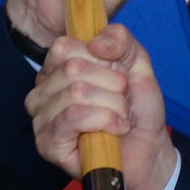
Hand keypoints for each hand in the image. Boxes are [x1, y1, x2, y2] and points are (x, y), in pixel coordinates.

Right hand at [25, 26, 178, 189]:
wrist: (149, 150)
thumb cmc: (137, 109)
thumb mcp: (136, 63)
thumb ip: (119, 39)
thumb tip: (95, 43)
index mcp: (57, 69)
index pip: (64, 46)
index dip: (101, 60)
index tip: (117, 76)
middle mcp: (42, 92)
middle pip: (73, 69)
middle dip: (112, 85)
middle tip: (122, 102)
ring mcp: (41, 118)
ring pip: (76, 93)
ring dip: (113, 106)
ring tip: (120, 118)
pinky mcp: (47, 144)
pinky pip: (73, 117)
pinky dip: (105, 120)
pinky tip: (115, 130)